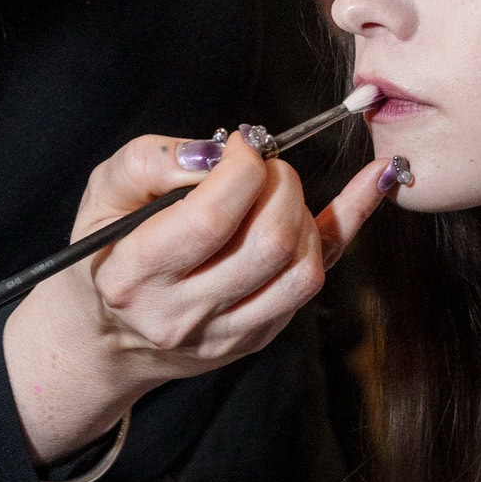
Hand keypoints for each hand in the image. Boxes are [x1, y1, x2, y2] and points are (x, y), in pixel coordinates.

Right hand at [3, 130, 390, 464]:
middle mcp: (182, 315)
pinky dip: (352, 223)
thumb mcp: (103, 193)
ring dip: (304, 212)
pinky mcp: (257, 338)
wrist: (103, 337)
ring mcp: (225, 335)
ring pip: (301, 272)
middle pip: (267, 245)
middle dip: (280, 184)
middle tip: (262, 163)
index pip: (211, 220)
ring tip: (276, 190)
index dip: (241, 169)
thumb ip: (152, 161)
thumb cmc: (104, 248)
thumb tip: (218, 151)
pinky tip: (378, 180)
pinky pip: (317, 279)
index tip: (242, 143)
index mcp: (134, 276)